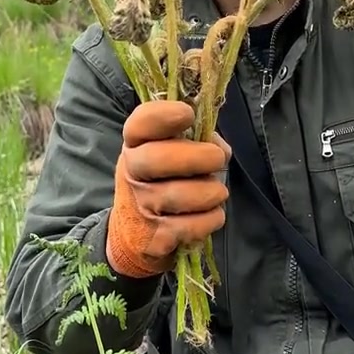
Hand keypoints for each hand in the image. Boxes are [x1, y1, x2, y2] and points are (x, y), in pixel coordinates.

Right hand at [106, 100, 229, 278]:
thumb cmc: (161, 182)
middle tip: (218, 159)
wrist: (134, 234)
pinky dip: (211, 219)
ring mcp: (142, 206)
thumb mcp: (166, 153)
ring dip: (211, 192)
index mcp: (136, 144)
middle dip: (198, 156)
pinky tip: (211, 214)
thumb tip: (220, 148)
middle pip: (157, 159)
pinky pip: (194, 225)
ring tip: (216, 192)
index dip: (164, 115)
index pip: (140, 123)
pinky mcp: (155, 238)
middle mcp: (132, 172)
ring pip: (181, 195)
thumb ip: (194, 141)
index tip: (188, 115)